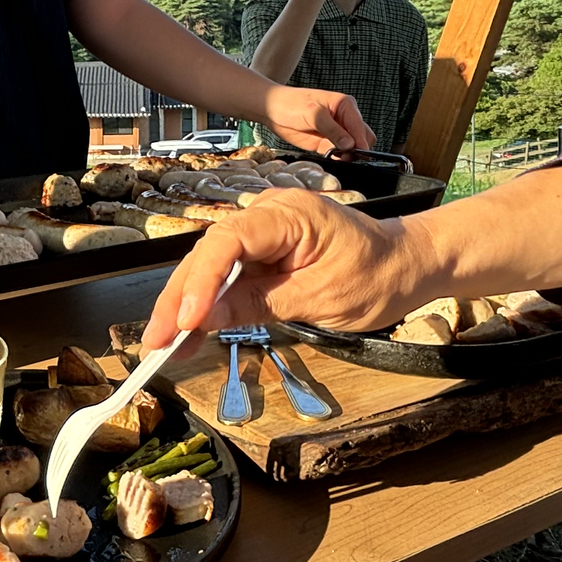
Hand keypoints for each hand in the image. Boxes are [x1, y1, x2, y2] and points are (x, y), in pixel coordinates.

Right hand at [141, 190, 427, 347]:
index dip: (201, 281)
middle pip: (209, 254)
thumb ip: (260, 304)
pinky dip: (210, 305)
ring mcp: (262, 232)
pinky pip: (228, 275)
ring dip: (187, 306)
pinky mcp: (262, 252)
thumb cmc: (377, 277)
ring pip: (212, 267)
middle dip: (180, 299)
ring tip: (165, 346)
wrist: (406, 265)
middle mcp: (267, 215)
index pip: (228, 241)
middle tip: (156, 342)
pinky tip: (190, 333)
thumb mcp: (321, 299)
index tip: (187, 320)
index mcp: (288, 215)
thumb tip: (206, 319)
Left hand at [261, 84, 373, 154]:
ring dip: (348, 155)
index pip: (360, 127)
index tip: (358, 153)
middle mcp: (344, 118)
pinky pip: (340, 154)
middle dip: (357, 149)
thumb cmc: (291, 104)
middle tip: (344, 155)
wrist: (272, 110)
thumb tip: (350, 144)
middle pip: (363, 138)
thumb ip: (332, 130)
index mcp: (346, 105)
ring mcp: (337, 132)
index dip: (361, 141)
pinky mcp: (327, 143)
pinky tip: (329, 156)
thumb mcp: (312, 114)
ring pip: (353, 148)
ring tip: (335, 155)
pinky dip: (338, 158)